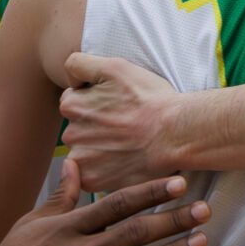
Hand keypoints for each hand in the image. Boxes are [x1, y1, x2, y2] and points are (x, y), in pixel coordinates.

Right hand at [0, 160, 209, 245]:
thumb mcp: (29, 225)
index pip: (116, 204)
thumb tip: (74, 161)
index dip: (149, 192)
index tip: (179, 182)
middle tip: (203, 209)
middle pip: (132, 233)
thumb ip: (59, 197)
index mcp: (66, 228)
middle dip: (171, 219)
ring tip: (199, 242)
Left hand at [61, 54, 179, 191]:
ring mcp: (81, 160)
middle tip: (124, 123)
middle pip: (78, 126)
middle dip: (95, 124)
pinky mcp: (93, 181)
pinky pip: (92, 173)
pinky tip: (124, 159)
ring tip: (127, 142)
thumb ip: (80, 64)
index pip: (73, 99)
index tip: (116, 103)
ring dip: (100, 147)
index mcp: (72, 105)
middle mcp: (70, 134)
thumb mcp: (115, 67)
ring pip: (85, 150)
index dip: (96, 98)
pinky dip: (105, 168)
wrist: (174, 134)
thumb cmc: (149, 99)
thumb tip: (70, 78)